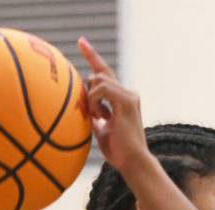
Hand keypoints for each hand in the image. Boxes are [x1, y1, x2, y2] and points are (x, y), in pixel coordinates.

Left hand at [78, 37, 149, 174]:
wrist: (133, 162)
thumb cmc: (118, 153)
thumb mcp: (101, 131)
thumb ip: (95, 117)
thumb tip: (83, 110)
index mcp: (122, 100)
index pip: (105, 72)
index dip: (92, 56)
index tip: (81, 42)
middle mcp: (128, 94)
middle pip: (98, 74)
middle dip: (89, 93)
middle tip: (95, 117)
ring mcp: (129, 95)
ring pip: (98, 79)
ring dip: (91, 99)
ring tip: (98, 119)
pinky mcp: (126, 100)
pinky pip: (101, 88)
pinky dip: (94, 101)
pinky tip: (100, 117)